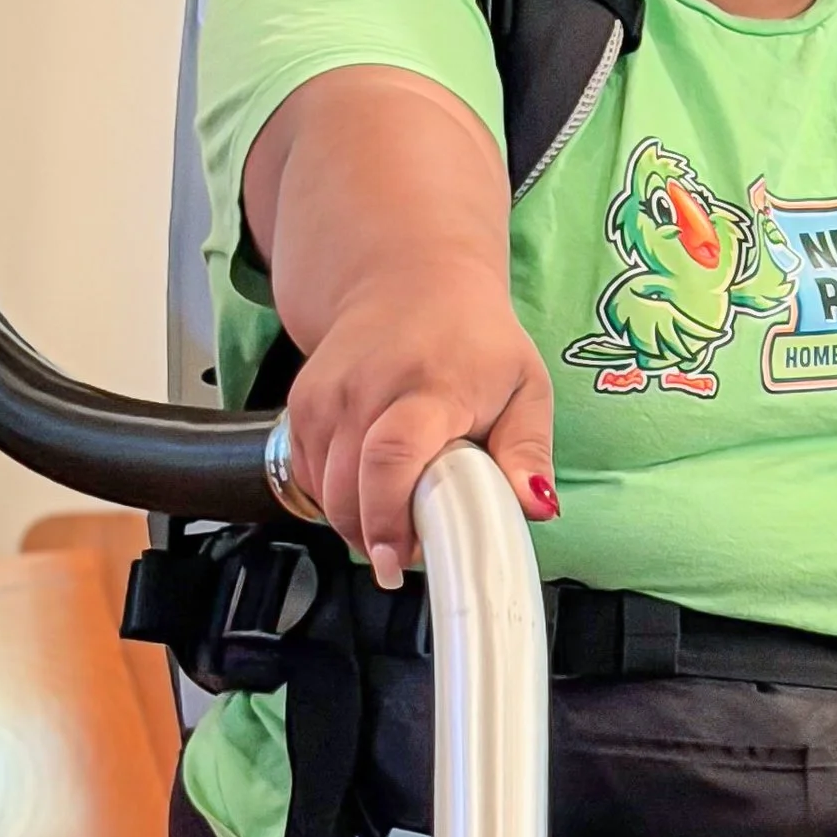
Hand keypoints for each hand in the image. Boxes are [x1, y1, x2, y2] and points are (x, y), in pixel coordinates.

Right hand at [281, 263, 555, 585]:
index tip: (399, 557)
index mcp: (429, 385)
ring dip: (356, 524)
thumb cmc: (475, 340)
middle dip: (374, 537)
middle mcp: (367, 387)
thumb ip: (528, 450)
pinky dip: (336, 499)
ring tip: (395, 523)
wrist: (410, 280)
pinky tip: (369, 492)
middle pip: (350, 486)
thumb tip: (535, 504)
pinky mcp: (301, 404)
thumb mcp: (525, 387)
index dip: (389, 514)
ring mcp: (326, 394)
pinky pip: (309, 476)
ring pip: (325, 491)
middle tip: (408, 554)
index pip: (393, 453)